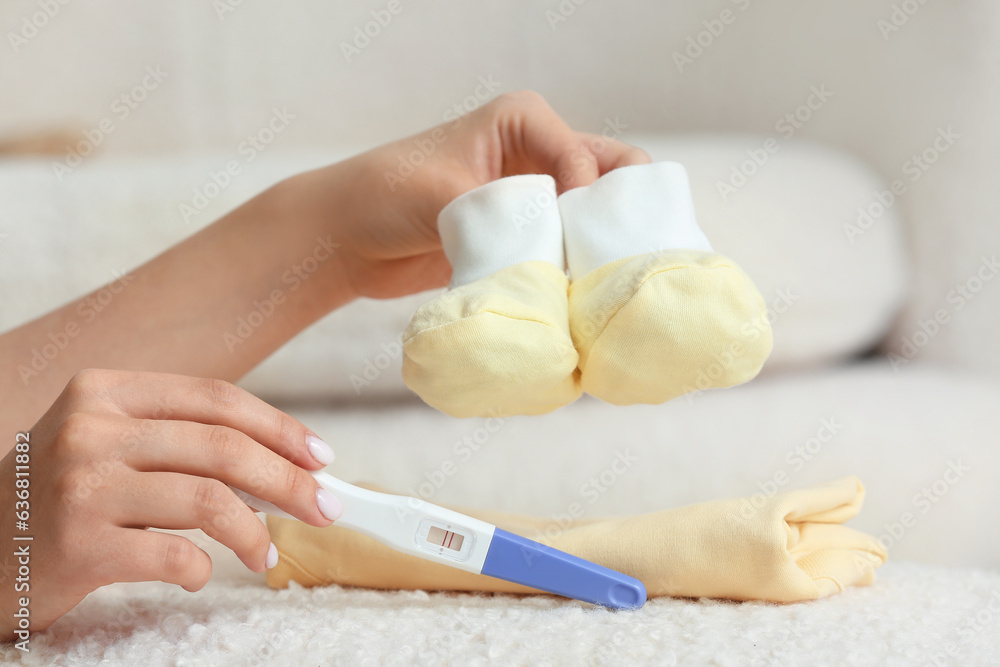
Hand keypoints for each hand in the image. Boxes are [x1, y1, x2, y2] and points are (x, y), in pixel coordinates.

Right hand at [0, 369, 339, 637]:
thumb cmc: (62, 496)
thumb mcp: (110, 443)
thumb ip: (182, 441)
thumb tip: (284, 464)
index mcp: (107, 392)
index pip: (216, 399)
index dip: (279, 428)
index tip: (321, 456)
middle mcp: (91, 429)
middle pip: (223, 447)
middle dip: (289, 480)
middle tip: (325, 508)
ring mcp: (82, 485)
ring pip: (208, 500)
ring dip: (254, 532)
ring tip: (266, 554)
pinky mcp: (78, 544)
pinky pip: (174, 554)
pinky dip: (202, 568)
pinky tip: (199, 573)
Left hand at [285, 90, 651, 299]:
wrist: (347, 240)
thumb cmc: (383, 195)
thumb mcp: (445, 195)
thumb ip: (500, 214)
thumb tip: (554, 256)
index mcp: (524, 120)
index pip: (584, 156)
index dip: (586, 198)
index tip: (568, 239)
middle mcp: (538, 153)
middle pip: (608, 175)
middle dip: (616, 214)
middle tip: (614, 256)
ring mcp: (533, 196)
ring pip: (589, 217)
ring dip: (596, 246)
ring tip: (599, 280)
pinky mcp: (522, 236)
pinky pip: (564, 250)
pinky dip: (573, 271)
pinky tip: (577, 296)